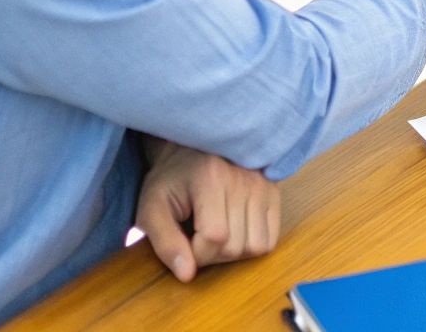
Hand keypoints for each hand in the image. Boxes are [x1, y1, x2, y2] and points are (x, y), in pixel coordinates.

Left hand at [136, 139, 279, 281]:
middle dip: (212, 255)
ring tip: (217, 239)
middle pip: (236, 246)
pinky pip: (271, 239)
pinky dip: (252, 246)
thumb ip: (165, 243)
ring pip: (257, 246)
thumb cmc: (169, 181)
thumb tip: (187, 275)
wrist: (193, 150)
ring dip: (234, 253)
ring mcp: (263, 187)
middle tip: (197, 241)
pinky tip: (235, 234)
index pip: (214, 237)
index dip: (196, 253)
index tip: (183, 244)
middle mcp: (244, 180)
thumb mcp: (152, 209)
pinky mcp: (274, 194)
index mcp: (210, 179)